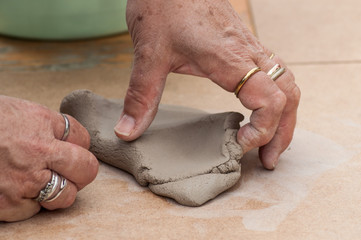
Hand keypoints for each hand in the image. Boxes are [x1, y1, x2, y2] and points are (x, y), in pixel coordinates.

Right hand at [0, 96, 97, 221]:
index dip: (80, 144)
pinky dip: (28, 202)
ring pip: (64, 196)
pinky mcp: (5, 205)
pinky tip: (14, 187)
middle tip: (72, 170)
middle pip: (86, 170)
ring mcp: (21, 182)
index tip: (72, 147)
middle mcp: (36, 153)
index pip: (83, 139)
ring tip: (42, 180)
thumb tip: (70, 140)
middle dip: (83, 171)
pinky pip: (33, 210)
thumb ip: (49, 126)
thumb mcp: (21, 111)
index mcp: (41, 124)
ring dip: (59, 190)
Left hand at [114, 0, 299, 168]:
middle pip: (289, 95)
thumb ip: (141, 95)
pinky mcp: (244, 43)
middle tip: (267, 159)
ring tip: (270, 141)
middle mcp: (248, 53)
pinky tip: (259, 109)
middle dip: (283, 132)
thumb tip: (128, 131)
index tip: (240, 145)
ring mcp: (250, 46)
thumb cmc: (164, 4)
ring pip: (287, 83)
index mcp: (230, 58)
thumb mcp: (150, 53)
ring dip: (285, 115)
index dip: (263, 130)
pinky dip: (277, 98)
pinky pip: (275, 72)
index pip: (270, 100)